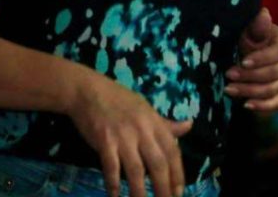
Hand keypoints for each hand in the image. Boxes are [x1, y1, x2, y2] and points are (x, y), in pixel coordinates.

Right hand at [66, 72, 192, 196]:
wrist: (88, 90)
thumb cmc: (118, 99)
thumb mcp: (145, 108)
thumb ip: (165, 124)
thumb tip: (189, 126)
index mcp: (154, 122)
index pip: (172, 152)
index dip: (177, 174)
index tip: (179, 192)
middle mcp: (142, 130)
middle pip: (158, 165)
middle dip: (163, 189)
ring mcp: (122, 136)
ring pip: (136, 170)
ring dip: (139, 193)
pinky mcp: (104, 140)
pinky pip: (111, 167)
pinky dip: (113, 183)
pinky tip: (114, 196)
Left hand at [225, 8, 277, 112]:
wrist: (245, 47)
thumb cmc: (247, 35)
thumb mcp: (249, 29)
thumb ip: (257, 26)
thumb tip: (264, 15)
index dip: (262, 59)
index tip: (243, 61)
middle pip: (275, 74)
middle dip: (250, 76)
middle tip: (229, 74)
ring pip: (272, 90)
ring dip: (249, 91)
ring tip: (228, 88)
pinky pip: (275, 103)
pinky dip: (261, 106)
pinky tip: (246, 104)